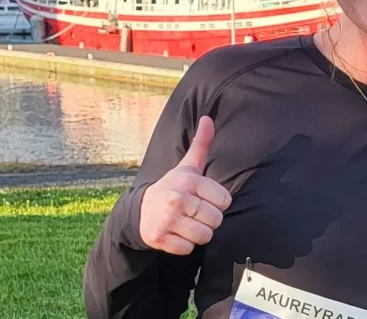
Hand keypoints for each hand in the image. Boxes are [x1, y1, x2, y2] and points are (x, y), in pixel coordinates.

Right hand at [138, 116, 232, 254]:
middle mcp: (177, 198)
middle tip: (194, 213)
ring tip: (186, 223)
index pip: (225, 201)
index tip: (203, 199)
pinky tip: (176, 233)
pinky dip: (185, 245)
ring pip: (205, 236)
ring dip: (198, 233)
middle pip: (216, 220)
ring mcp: (167, 219)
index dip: (217, 202)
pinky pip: (188, 249)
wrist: (140, 211)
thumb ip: (202, 143)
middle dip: (208, 219)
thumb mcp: (188, 166)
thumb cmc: (174, 187)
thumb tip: (208, 118)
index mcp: (188, 180)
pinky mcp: (158, 239)